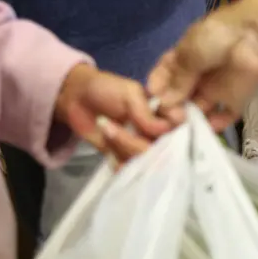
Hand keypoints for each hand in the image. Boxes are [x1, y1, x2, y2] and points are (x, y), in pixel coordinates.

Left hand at [55, 64, 174, 164]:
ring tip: (105, 128)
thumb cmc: (108, 89)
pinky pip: (129, 169)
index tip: (149, 128)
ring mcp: (143, 147)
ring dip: (121, 147)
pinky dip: (117, 161)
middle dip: (135, 142)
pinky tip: (105, 144)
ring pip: (144, 161)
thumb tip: (164, 129)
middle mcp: (159, 133)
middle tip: (110, 127)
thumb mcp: (130, 94)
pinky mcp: (126, 158)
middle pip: (161, 150)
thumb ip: (147, 113)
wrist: (77, 99)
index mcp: (165, 114)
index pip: (180, 128)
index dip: (172, 133)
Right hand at [147, 5, 257, 131]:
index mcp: (183, 58)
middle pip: (178, 99)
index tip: (149, 104)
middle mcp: (197, 76)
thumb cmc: (218, 35)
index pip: (163, 78)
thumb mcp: (191, 52)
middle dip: (171, 111)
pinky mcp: (236, 100)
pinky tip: (207, 128)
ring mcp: (216, 89)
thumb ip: (178, 78)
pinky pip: (223, 116)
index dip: (155, 91)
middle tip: (169, 119)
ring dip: (190, 120)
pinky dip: (216, 124)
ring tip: (183, 129)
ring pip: (198, 110)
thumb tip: (163, 103)